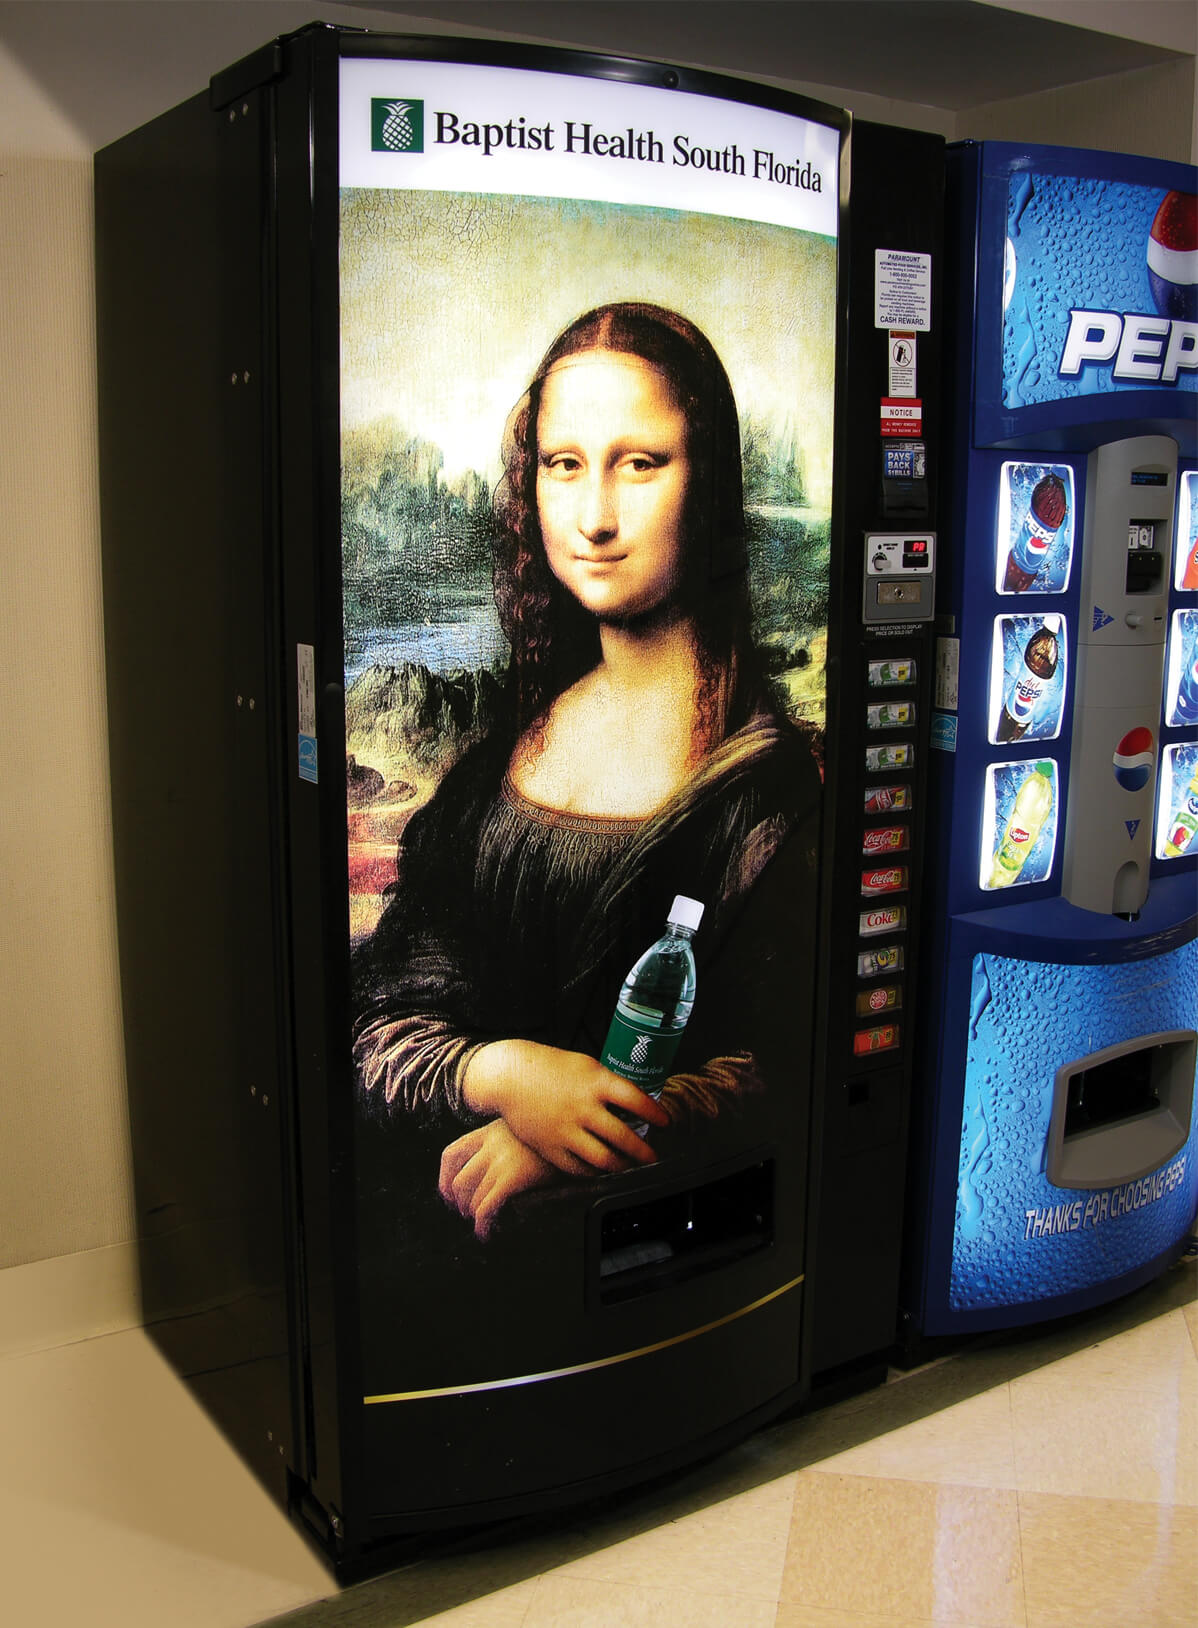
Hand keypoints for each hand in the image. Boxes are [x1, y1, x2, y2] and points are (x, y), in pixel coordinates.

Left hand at [438, 1120, 556, 1238]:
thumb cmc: (556, 1138)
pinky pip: (486, 1208)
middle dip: (460, 1205)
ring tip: (483, 1225)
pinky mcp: (513, 1177)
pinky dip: (482, 1225)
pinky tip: (487, 1233)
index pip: (451, 1155)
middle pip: (458, 1181)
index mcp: (489, 1130)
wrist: (579, 1134)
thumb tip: (490, 1174)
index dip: (444, 1180)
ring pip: (471, 1198)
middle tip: (469, 1214)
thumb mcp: (523, 1129)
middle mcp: (490, 1143)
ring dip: (473, 1217)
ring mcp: (501, 1160)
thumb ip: (504, 1143)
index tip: (451, 1196)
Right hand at [462, 1039, 669, 1175]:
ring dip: (622, 1166)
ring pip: (603, 1159)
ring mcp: (566, 1129)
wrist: (509, 1075)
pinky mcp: (550, 1146)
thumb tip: (633, 1103)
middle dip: (644, 1152)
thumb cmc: (549, 1067)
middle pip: (623, 1137)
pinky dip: (594, 1172)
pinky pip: (578, 1168)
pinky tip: (601, 1169)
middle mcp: (582, 1107)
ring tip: (629, 1166)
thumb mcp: (585, 1065)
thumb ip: (607, 1085)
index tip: (665, 1121)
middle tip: (652, 1156)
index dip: (654, 1113)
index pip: (635, 1100)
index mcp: (595, 1082)